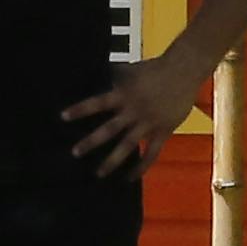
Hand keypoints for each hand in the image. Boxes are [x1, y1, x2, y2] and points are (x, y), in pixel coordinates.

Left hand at [63, 43, 209, 174]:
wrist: (184, 71)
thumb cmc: (155, 68)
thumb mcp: (131, 70)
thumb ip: (114, 76)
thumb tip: (95, 73)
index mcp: (124, 94)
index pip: (98, 103)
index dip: (80, 110)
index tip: (63, 118)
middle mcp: (134, 110)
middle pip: (110, 129)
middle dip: (91, 141)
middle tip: (75, 153)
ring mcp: (149, 123)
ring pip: (128, 145)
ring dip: (112, 160)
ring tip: (99, 173)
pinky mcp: (163, 131)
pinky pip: (152, 153)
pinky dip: (141, 166)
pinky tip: (130, 177)